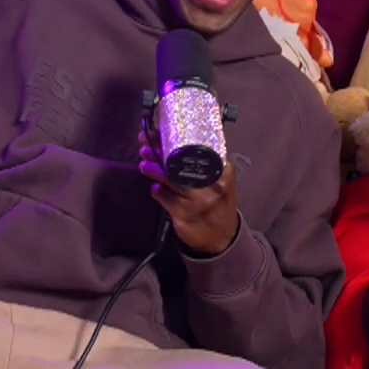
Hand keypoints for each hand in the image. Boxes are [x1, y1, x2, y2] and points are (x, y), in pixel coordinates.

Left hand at [139, 120, 240, 256]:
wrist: (223, 237)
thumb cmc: (216, 202)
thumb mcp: (217, 180)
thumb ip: (198, 163)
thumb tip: (167, 140)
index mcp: (222, 171)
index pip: (196, 148)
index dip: (174, 138)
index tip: (158, 132)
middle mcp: (212, 185)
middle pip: (181, 162)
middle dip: (160, 152)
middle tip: (145, 146)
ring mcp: (198, 202)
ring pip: (170, 178)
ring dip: (154, 169)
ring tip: (145, 165)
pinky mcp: (184, 216)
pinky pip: (164, 197)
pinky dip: (157, 190)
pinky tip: (157, 189)